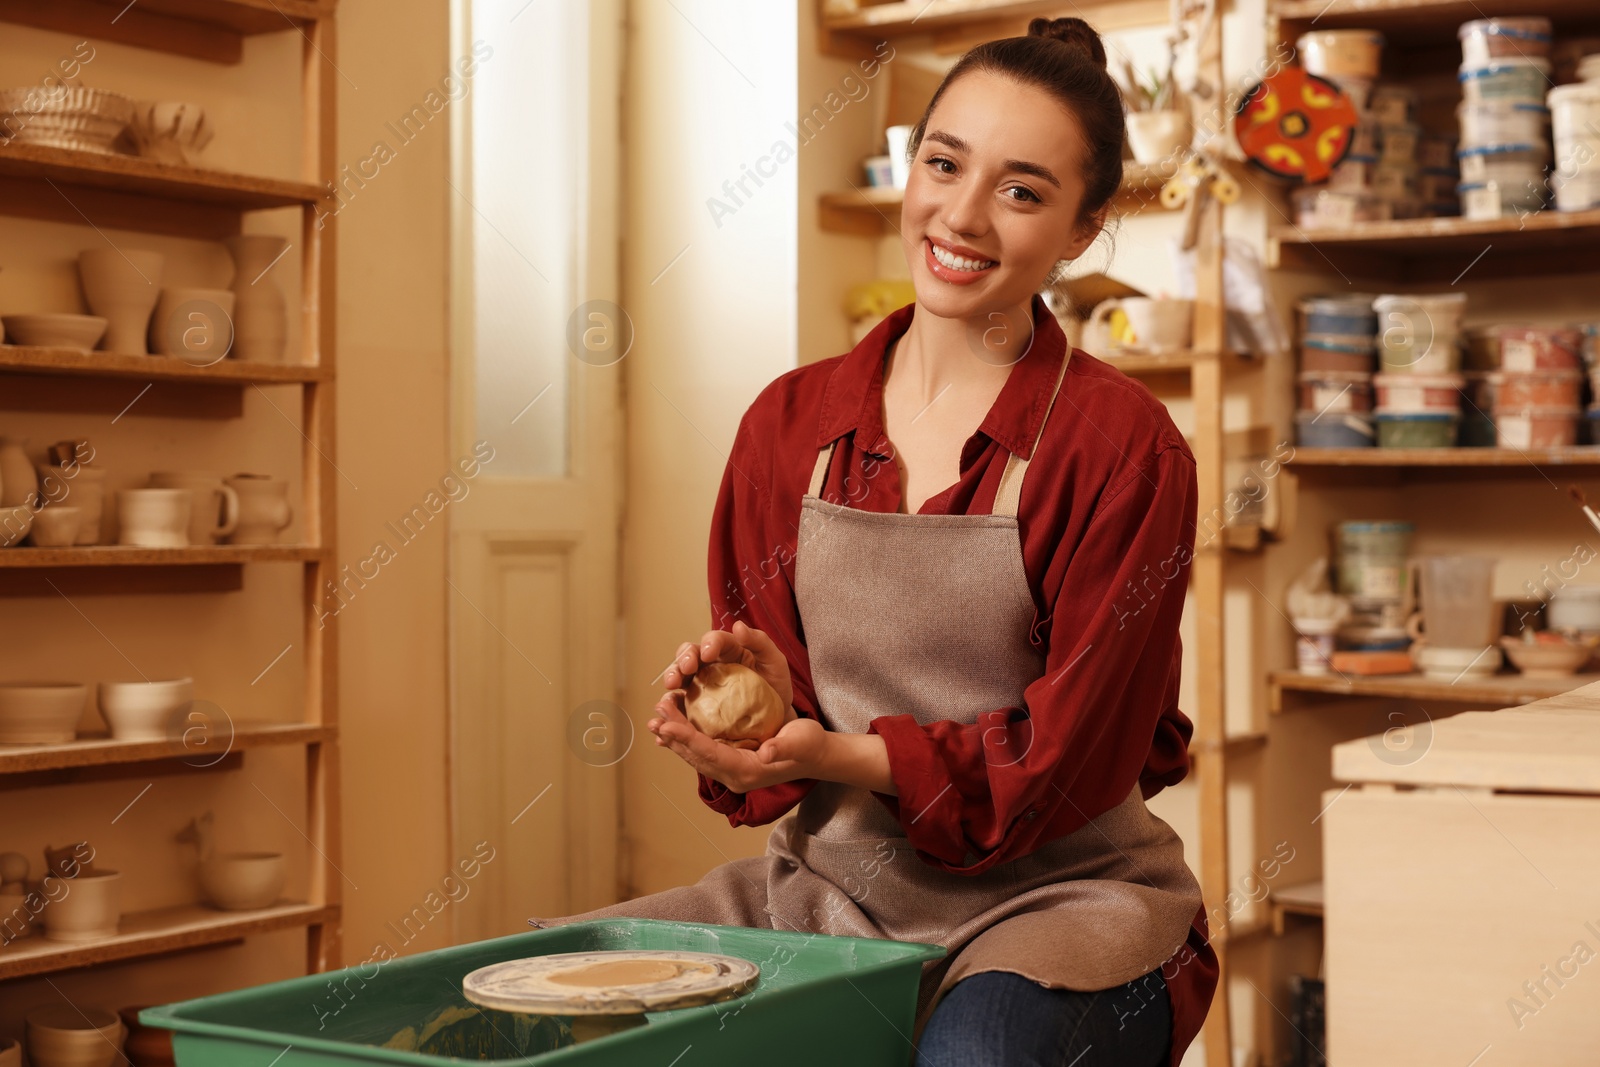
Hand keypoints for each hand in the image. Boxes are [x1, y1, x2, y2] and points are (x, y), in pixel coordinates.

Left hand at [648, 690, 828, 792]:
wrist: (816, 756)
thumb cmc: (809, 746)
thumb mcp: (800, 742)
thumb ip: (782, 748)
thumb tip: (767, 752)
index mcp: (747, 771)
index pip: (710, 754)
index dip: (686, 739)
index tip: (666, 724)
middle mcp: (734, 775)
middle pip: (696, 755)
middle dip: (674, 735)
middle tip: (656, 713)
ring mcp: (731, 771)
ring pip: (695, 755)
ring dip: (675, 738)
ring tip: (656, 720)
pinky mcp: (731, 762)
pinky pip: (702, 752)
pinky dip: (685, 740)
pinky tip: (672, 729)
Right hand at [661, 620, 792, 706]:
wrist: (776, 719)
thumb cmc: (775, 686)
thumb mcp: (775, 662)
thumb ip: (760, 642)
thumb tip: (738, 626)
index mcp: (728, 648)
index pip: (714, 639)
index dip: (709, 643)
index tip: (708, 653)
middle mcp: (710, 663)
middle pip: (690, 653)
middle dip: (684, 658)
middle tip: (685, 668)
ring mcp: (701, 682)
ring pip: (680, 674)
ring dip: (672, 676)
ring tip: (671, 686)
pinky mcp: (695, 704)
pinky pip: (679, 701)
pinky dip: (671, 703)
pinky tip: (669, 707)